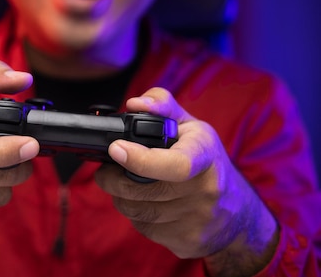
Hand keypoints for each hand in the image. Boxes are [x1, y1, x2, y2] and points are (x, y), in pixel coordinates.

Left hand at [94, 87, 278, 275]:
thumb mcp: (192, 129)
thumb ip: (162, 107)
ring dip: (120, 197)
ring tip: (123, 184)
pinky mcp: (187, 241)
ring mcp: (197, 219)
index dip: (140, 159)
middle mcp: (205, 189)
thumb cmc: (207, 163)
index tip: (116, 149)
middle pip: (141, 190)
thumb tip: (135, 103)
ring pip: (136, 210)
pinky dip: (136, 215)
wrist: (239, 215)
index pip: (176, 163)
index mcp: (205, 155)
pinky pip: (144, 228)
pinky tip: (144, 203)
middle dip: (112, 179)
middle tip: (106, 170)